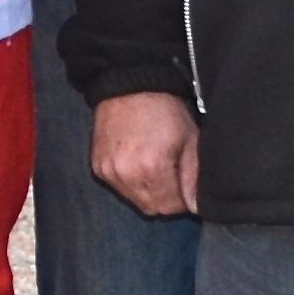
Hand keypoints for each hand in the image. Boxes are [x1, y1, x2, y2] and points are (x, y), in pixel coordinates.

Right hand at [92, 92, 202, 217]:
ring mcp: (109, 172)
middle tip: (171, 175)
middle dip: (165, 198)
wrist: (130, 86)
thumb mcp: (190, 140)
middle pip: (152, 209)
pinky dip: (130, 182)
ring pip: (135, 201)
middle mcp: (126, 175)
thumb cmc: (164, 110)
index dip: (183, 200)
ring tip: (153, 167)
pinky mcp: (98, 167)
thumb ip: (194, 177)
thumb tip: (195, 206)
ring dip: (147, 192)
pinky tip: (136, 162)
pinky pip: (119, 188)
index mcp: (152, 169)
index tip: (185, 185)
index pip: (171, 208)